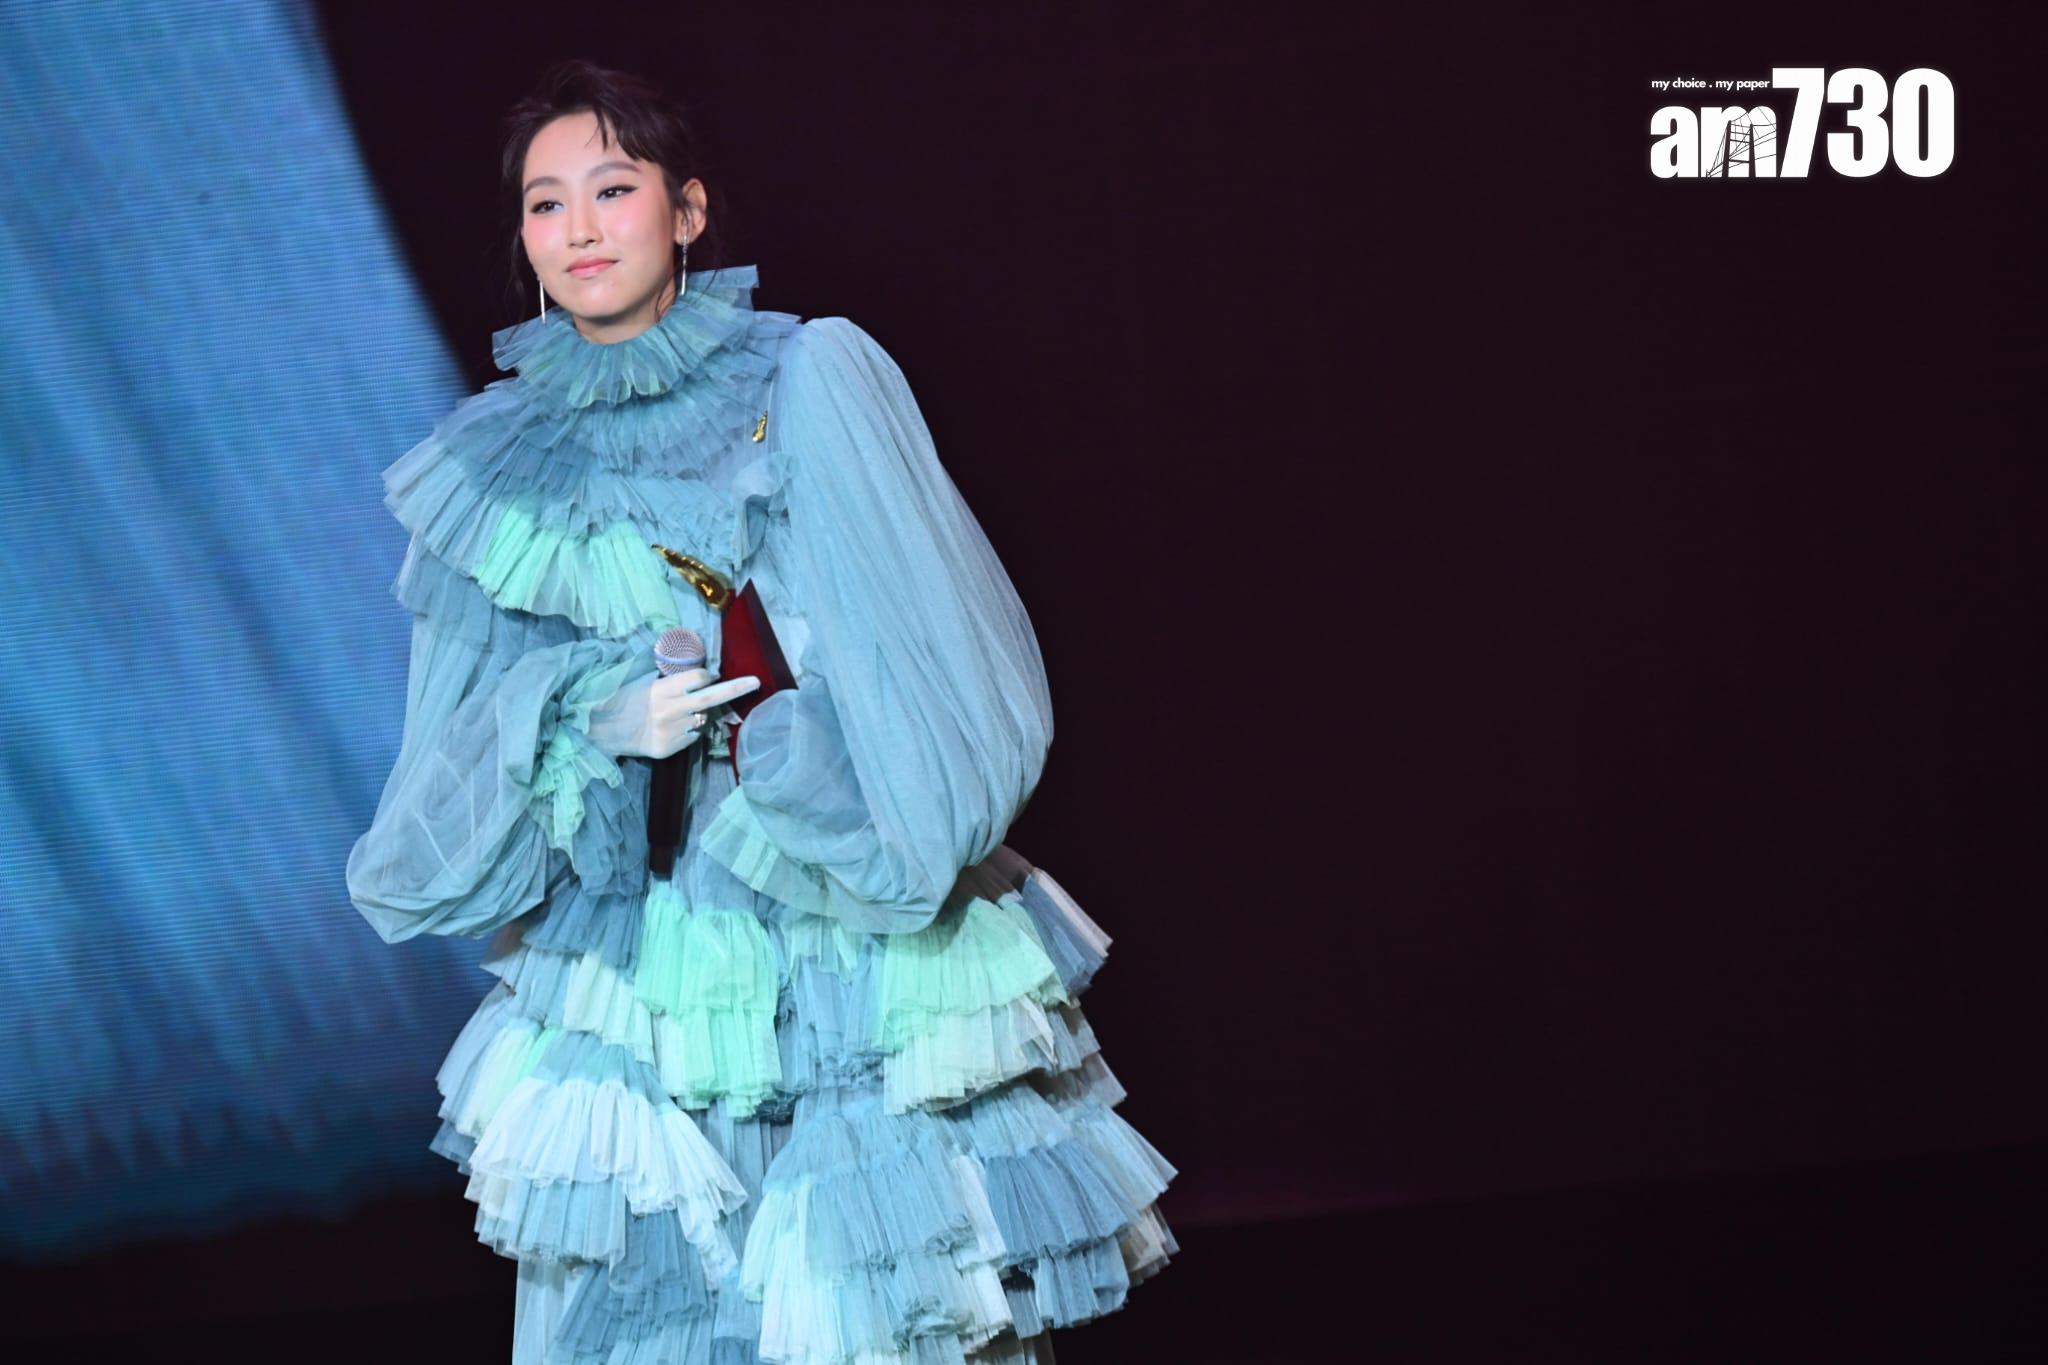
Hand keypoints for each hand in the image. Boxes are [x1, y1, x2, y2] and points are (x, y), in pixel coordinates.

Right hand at [585, 668, 761, 759]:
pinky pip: (691, 737)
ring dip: (698, 715)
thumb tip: (702, 675)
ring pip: (701, 720)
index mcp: (661, 689)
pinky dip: (687, 730)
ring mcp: (671, 732)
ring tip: (676, 714)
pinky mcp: (668, 749)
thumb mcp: (644, 682)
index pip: (699, 678)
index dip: (706, 676)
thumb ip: (672, 681)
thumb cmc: (622, 700)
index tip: (708, 676)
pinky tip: (669, 728)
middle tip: (756, 682)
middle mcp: (669, 710)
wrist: (600, 731)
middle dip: (736, 688)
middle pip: (711, 698)